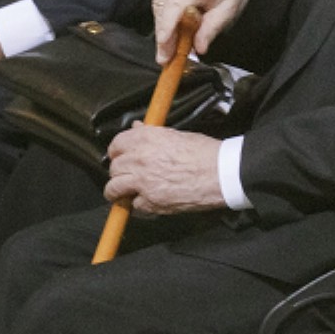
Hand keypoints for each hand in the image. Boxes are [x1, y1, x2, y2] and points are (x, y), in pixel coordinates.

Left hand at [105, 126, 224, 213]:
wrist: (221, 173)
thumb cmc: (205, 153)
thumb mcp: (177, 135)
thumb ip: (152, 134)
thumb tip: (137, 128)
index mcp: (145, 139)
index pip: (116, 145)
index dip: (117, 152)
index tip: (120, 156)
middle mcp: (139, 159)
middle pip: (114, 167)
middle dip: (119, 171)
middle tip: (128, 174)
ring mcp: (142, 182)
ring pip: (114, 188)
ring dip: (118, 190)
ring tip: (125, 192)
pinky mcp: (150, 201)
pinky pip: (134, 205)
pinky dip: (138, 205)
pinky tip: (147, 200)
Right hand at [153, 0, 252, 59]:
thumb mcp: (227, 11)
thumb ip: (211, 29)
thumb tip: (199, 49)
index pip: (177, 4)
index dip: (167, 27)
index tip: (163, 47)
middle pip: (164, 9)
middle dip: (164, 37)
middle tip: (166, 59)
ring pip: (158, 8)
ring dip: (163, 29)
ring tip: (170, 48)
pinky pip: (157, 3)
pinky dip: (163, 19)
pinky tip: (171, 30)